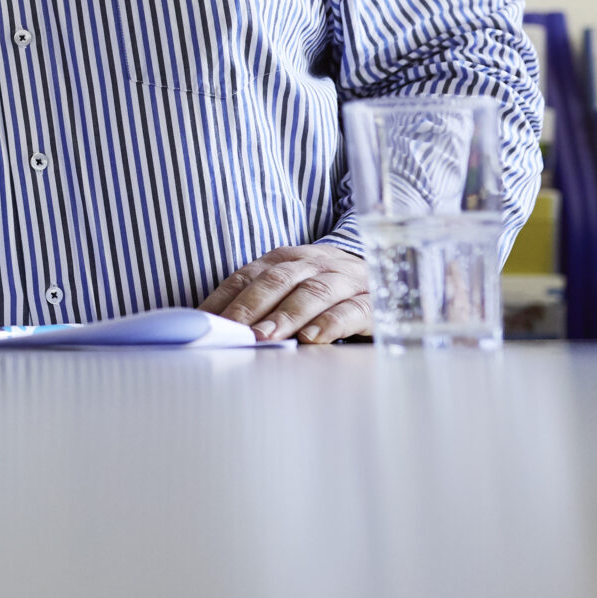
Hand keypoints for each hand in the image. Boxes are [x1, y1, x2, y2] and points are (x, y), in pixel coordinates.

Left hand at [199, 243, 370, 342]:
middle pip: (277, 281)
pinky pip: (351, 309)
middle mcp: (313, 263)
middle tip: (232, 332)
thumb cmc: (328, 290)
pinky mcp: (372, 302)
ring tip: (265, 338)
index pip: (248, 276)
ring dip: (285, 316)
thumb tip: (216, 327)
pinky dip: (331, 323)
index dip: (224, 298)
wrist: (391, 273)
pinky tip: (313, 338)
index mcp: (286, 259)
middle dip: (251, 306)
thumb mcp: (293, 288)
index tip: (204, 323)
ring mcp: (344, 280)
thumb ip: (260, 303)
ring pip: (312, 293)